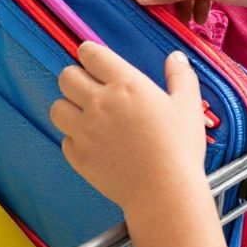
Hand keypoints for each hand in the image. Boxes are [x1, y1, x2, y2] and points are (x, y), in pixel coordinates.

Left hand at [50, 43, 209, 214]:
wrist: (164, 192)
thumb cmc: (179, 149)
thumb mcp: (188, 106)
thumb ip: (181, 76)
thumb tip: (176, 57)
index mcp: (125, 85)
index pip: (90, 54)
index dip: (89, 53)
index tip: (94, 60)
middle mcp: (99, 103)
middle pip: (66, 77)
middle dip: (75, 78)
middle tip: (90, 88)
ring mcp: (84, 130)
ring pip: (57, 107)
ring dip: (69, 108)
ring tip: (87, 116)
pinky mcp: (78, 156)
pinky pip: (64, 139)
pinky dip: (74, 140)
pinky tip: (93, 144)